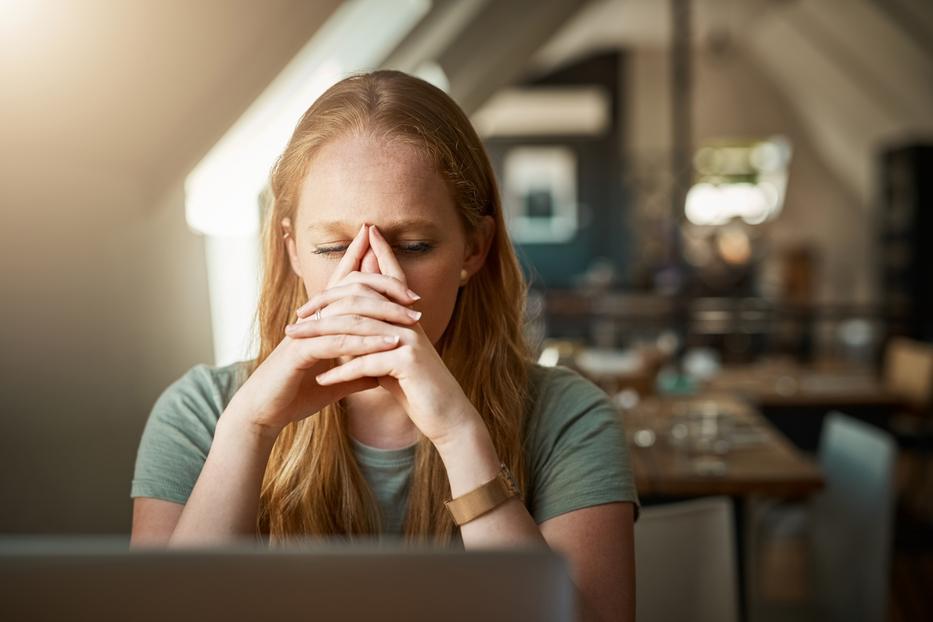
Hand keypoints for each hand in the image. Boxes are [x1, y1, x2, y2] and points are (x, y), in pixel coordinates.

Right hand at [230, 224, 420, 433]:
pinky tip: (390, 344)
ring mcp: (305, 333)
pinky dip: (366, 342)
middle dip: (384, 288)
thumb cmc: (294, 396)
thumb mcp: (333, 383)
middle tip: (416, 297)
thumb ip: (356, 373)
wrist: (263, 415)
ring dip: (384, 316)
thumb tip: (380, 374)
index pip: (342, 285)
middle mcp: (311, 320)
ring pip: (349, 314)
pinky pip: (338, 342)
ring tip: (413, 321)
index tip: (383, 249)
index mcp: (318, 321)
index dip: (360, 262)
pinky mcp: (300, 352)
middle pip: (350, 290)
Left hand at [289, 225, 483, 447]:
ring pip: (357, 329)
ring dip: (321, 336)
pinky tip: (322, 379)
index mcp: (406, 315)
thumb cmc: (416, 388)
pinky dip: (341, 371)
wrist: (447, 417)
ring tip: (295, 343)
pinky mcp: (409, 361)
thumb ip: (371, 339)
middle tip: (297, 314)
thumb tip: (343, 328)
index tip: (361, 235)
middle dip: (325, 305)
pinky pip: (366, 362)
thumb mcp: (390, 358)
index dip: (378, 254)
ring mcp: (410, 338)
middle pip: (361, 299)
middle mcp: (409, 320)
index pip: (388, 277)